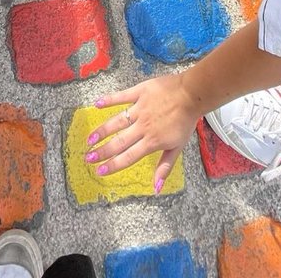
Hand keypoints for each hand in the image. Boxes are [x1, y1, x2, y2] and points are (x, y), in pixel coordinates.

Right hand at [84, 74, 199, 191]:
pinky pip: (122, 96)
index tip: (99, 171)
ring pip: (117, 121)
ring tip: (90, 139)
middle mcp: (143, 127)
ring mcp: (140, 109)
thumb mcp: (178, 148)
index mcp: (151, 142)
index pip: (128, 157)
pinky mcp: (140, 92)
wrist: (192, 94)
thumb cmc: (185, 121)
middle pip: (119, 141)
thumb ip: (164, 167)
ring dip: (102, 131)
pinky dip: (109, 100)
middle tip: (88, 157)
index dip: (113, 165)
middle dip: (102, 151)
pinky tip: (97, 104)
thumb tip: (156, 188)